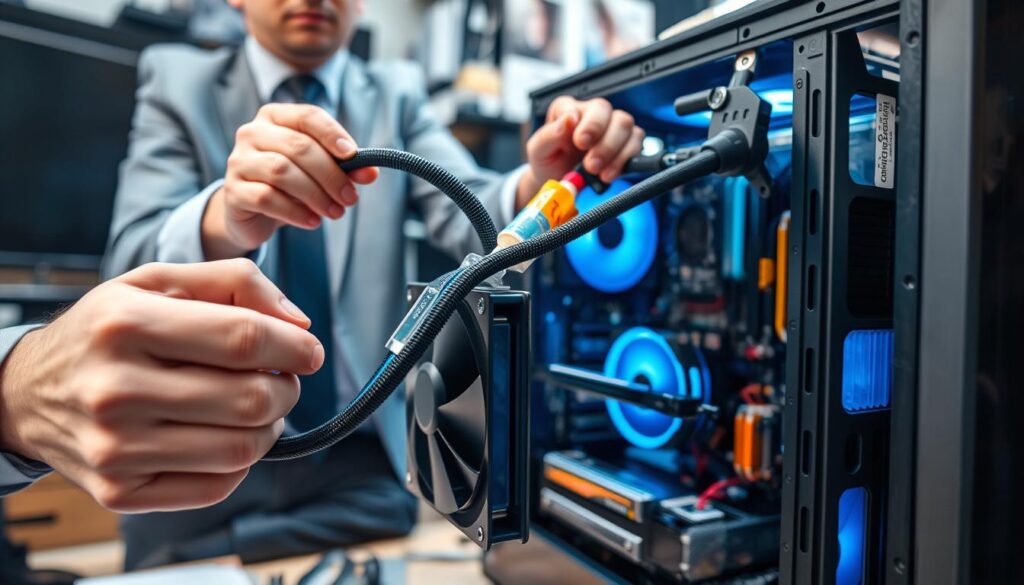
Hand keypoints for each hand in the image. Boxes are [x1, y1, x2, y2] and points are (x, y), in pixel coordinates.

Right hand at [0, 259, 323, 512]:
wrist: (27, 393)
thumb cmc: (105, 332)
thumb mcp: (156, 282)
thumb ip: (235, 282)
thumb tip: (298, 324)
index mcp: (125, 325)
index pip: (243, 339)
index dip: (294, 348)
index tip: (308, 351)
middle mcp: (114, 389)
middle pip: (250, 399)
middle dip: (286, 388)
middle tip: (280, 379)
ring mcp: (114, 448)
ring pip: (242, 449)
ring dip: (270, 427)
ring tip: (255, 406)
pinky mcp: (120, 492)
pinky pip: (216, 485)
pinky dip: (239, 462)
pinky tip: (223, 434)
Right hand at [202, 104, 380, 259]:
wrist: (252, 211)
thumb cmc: (290, 183)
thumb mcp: (319, 172)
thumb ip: (345, 168)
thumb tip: (371, 172)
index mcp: (276, 117)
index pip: (308, 116)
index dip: (332, 134)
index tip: (354, 155)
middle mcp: (252, 133)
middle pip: (298, 146)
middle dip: (330, 174)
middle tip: (350, 197)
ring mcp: (239, 161)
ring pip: (281, 171)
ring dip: (315, 194)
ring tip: (336, 212)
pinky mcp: (233, 191)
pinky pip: (266, 198)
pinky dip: (295, 211)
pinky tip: (313, 221)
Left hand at [518, 97, 644, 208]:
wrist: (559, 184)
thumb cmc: (548, 162)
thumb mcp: (538, 152)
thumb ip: (549, 135)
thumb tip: (569, 119)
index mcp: (566, 110)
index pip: (579, 104)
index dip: (585, 123)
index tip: (581, 143)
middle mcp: (590, 113)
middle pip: (607, 111)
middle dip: (601, 140)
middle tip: (591, 165)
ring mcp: (610, 126)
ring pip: (625, 124)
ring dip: (615, 152)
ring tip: (600, 173)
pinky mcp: (625, 142)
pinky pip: (636, 142)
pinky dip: (625, 160)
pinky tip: (610, 174)